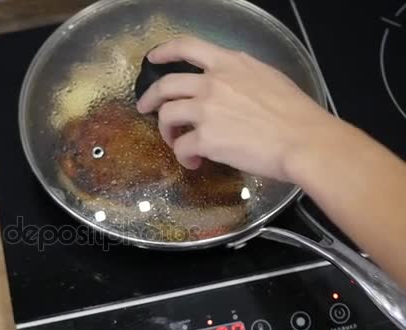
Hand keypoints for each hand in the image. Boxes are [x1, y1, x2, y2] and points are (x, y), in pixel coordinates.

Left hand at [136, 36, 337, 181]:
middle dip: (150, 97)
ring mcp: (206, 110)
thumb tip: (230, 85)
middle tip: (146, 108)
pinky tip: (195, 163)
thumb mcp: (268, 77)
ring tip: (175, 142)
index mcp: (230, 63)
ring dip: (166, 130)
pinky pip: (181, 147)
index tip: (152, 58)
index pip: (187, 46)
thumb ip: (241, 76)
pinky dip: (184, 156)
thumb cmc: (296, 113)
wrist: (304, 141)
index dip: (164, 51)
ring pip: (166, 115)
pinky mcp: (205, 138)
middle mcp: (212, 82)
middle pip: (165, 84)